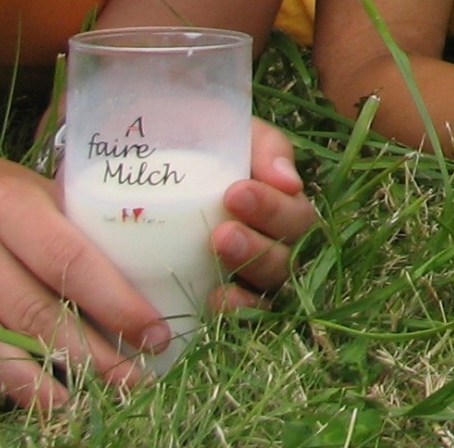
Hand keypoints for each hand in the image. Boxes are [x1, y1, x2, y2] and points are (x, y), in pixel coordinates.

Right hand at [0, 144, 162, 409]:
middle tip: (134, 378)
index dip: (116, 303)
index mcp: (7, 205)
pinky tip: (29, 391)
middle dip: (91, 354)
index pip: (71, 260)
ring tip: (84, 400)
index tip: (153, 331)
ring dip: (41, 381)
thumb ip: (71, 220)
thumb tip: (142, 261)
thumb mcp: (24, 187)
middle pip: (35, 314)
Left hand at [206, 120, 314, 312]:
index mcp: (285, 208)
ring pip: (274, 285)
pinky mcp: (235, 305)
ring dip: (250, 269)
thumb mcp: (237, 139)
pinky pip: (252, 315)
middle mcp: (282, 246)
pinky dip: (239, 310)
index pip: (297, 215)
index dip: (273, 207)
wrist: (156, 180)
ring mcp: (259, 280)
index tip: (234, 192)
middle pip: (291, 253)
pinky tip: (214, 299)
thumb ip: (266, 147)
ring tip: (216, 256)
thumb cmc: (204, 155)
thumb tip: (288, 181)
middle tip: (221, 232)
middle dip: (260, 242)